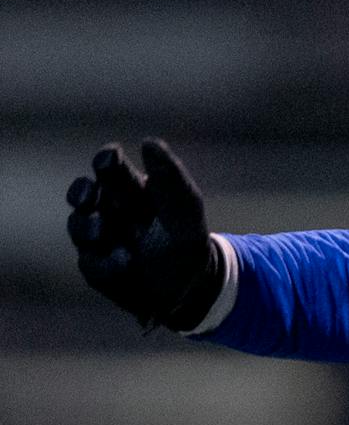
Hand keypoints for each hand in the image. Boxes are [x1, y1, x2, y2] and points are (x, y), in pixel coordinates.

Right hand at [66, 141, 222, 329]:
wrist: (194, 282)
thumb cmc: (186, 236)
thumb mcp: (185, 205)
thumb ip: (170, 176)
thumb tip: (149, 142)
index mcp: (127, 187)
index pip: (109, 166)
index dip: (106, 160)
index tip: (109, 159)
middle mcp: (106, 209)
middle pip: (83, 194)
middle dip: (82, 192)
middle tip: (90, 195)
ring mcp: (98, 240)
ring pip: (79, 227)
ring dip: (87, 227)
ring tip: (102, 231)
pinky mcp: (98, 269)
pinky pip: (94, 264)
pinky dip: (106, 262)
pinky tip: (123, 261)